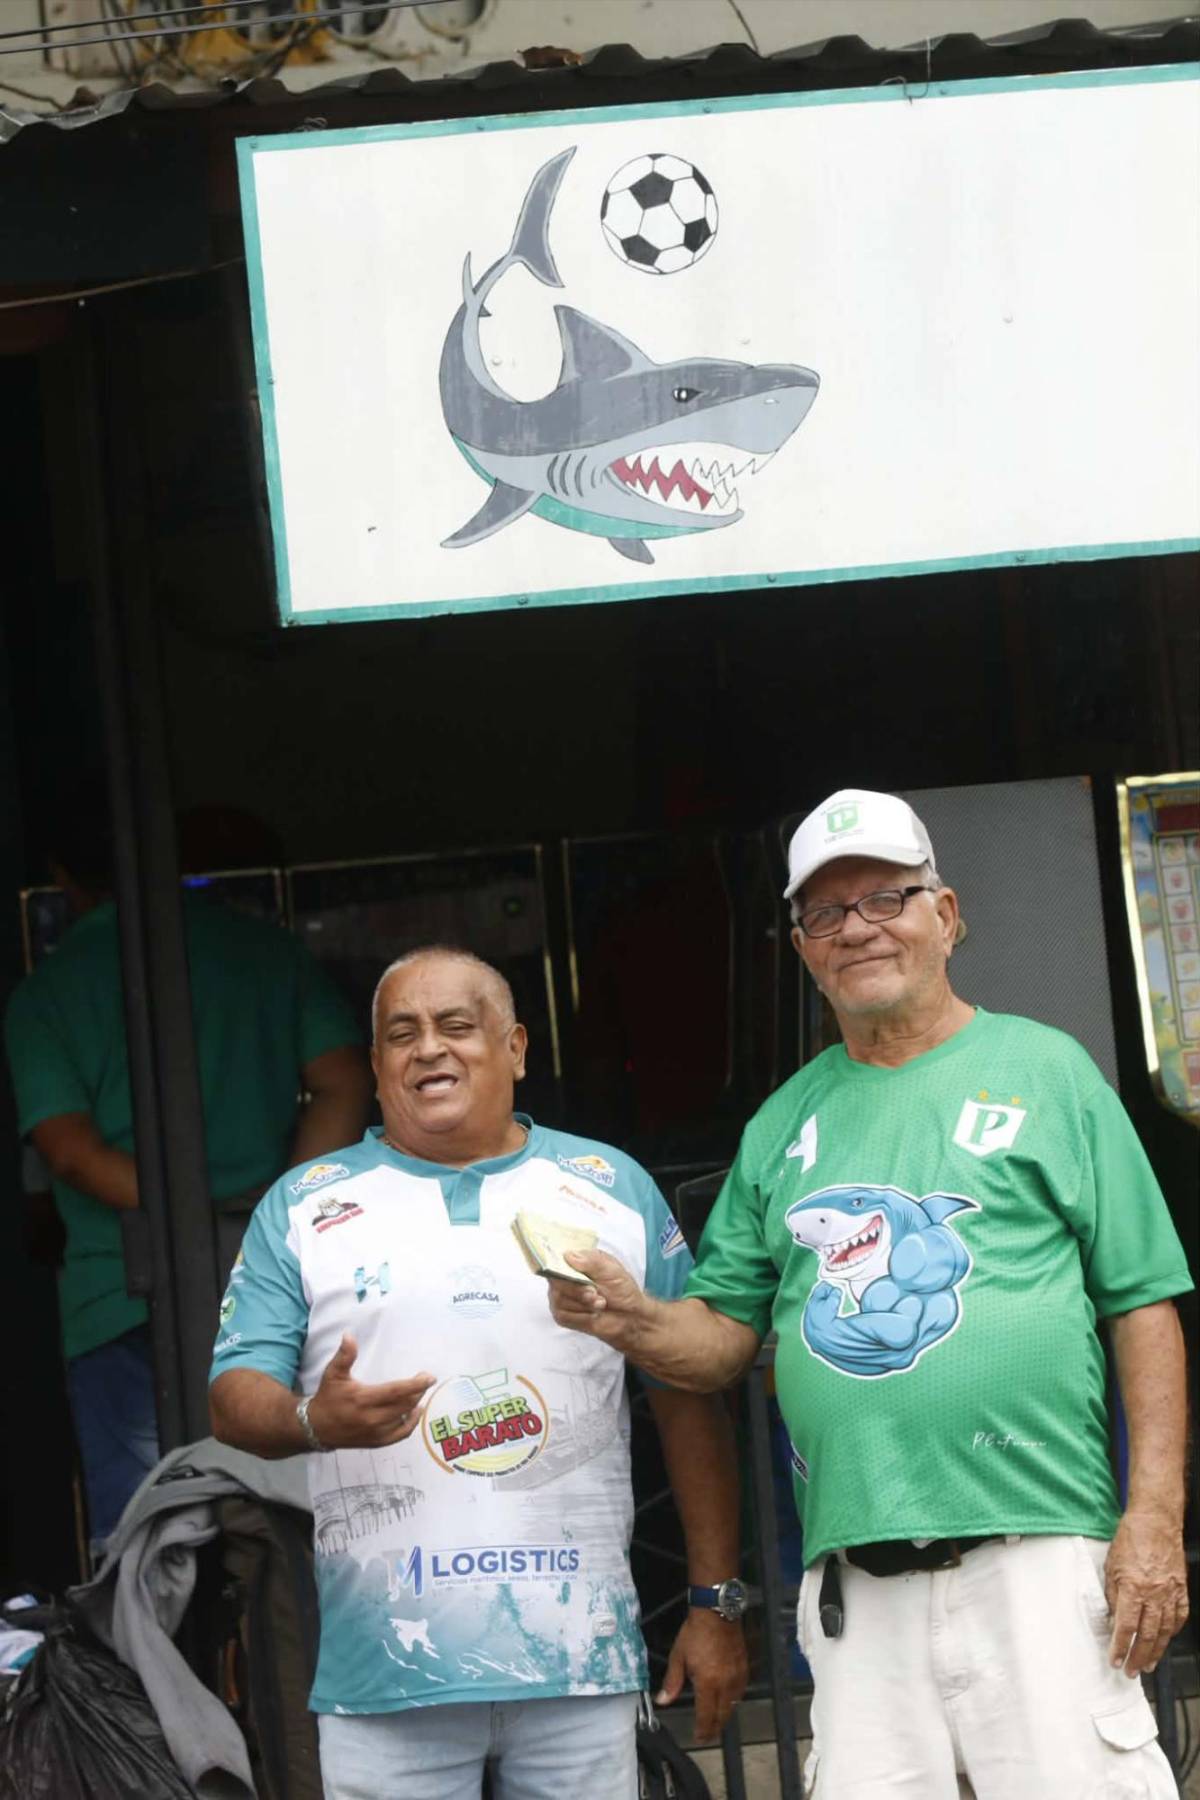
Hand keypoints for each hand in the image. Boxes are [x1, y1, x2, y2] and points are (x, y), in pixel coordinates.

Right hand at [307, 1334, 433, 1449]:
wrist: (317, 1428)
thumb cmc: (328, 1397)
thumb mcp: (333, 1374)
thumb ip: (344, 1355)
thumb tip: (349, 1335)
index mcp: (363, 1399)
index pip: (396, 1391)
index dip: (416, 1385)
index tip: (430, 1377)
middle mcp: (372, 1418)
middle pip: (405, 1405)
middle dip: (418, 1392)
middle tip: (425, 1381)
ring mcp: (375, 1432)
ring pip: (404, 1419)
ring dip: (416, 1405)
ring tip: (420, 1393)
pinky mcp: (376, 1442)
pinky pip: (400, 1434)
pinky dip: (411, 1424)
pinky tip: (415, 1412)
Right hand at [546, 1249, 652, 1352]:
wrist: (630, 1316)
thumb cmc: (621, 1289)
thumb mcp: (612, 1270)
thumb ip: (592, 1261)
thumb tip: (568, 1255)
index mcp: (574, 1261)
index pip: (554, 1258)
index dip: (557, 1265)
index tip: (572, 1273)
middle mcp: (563, 1278)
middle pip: (556, 1281)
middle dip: (578, 1290)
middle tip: (595, 1293)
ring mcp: (560, 1297)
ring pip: (560, 1300)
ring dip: (584, 1305)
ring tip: (600, 1304)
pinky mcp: (562, 1316)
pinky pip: (563, 1316)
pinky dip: (582, 1317)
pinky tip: (593, 1314)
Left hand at [656, 1610, 747, 1741]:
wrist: (716, 1612)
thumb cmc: (695, 1632)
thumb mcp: (678, 1656)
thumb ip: (672, 1682)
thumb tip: (662, 1700)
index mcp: (708, 1683)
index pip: (706, 1716)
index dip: (703, 1731)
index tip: (699, 1737)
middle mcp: (725, 1684)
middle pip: (722, 1716)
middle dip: (714, 1728)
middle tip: (707, 1734)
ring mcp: (737, 1677)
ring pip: (733, 1705)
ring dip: (724, 1715)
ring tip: (716, 1719)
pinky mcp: (744, 1668)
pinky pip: (741, 1692)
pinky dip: (733, 1700)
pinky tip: (727, 1699)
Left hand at [1104, 1508, 1188, 1675]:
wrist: (1155, 1520)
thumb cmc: (1130, 1539)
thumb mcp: (1111, 1566)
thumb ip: (1112, 1594)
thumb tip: (1113, 1618)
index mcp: (1133, 1588)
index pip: (1125, 1627)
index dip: (1120, 1648)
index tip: (1115, 1661)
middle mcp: (1154, 1594)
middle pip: (1147, 1635)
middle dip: (1138, 1656)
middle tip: (1132, 1671)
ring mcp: (1170, 1592)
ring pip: (1165, 1630)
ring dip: (1156, 1650)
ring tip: (1148, 1663)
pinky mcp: (1181, 1588)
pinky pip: (1179, 1616)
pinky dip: (1172, 1631)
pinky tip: (1166, 1639)